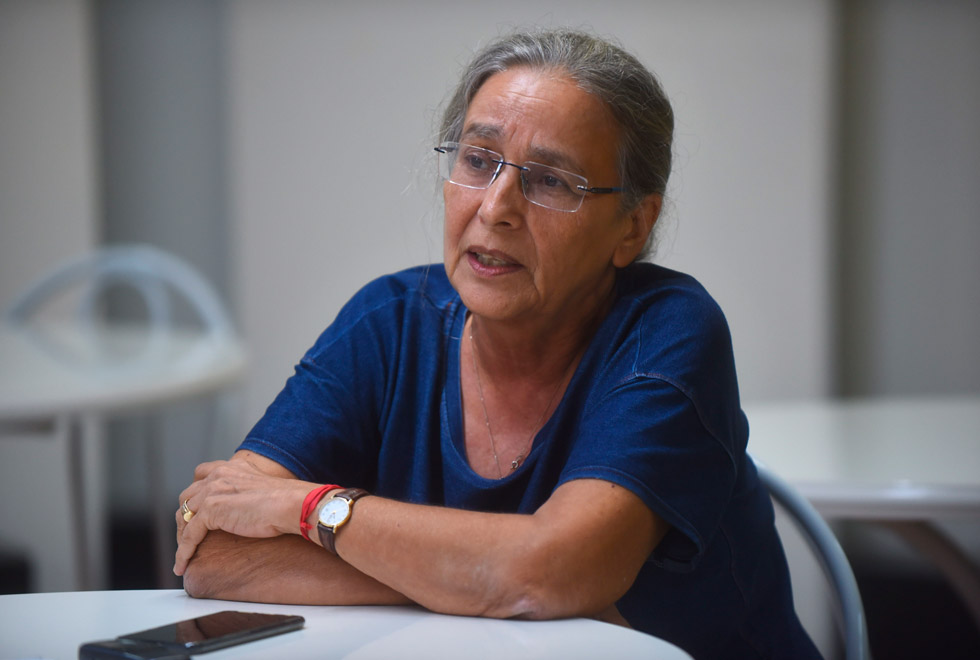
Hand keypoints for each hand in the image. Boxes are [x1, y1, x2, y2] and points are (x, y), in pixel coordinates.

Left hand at [174, 456, 312, 575]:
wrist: (293, 504)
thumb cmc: (287, 501)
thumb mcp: (262, 489)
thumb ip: (246, 492)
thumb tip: (243, 510)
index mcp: (232, 467)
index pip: (202, 473)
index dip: (196, 492)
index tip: (197, 508)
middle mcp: (219, 475)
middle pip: (188, 496)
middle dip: (186, 517)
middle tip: (189, 536)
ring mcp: (213, 491)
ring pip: (184, 516)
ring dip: (181, 536)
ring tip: (184, 554)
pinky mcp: (211, 510)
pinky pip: (189, 536)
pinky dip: (183, 553)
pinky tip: (182, 565)